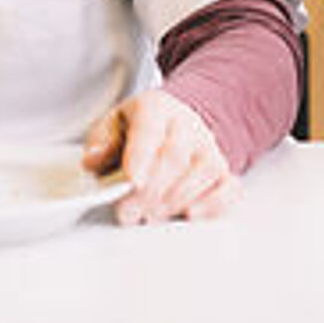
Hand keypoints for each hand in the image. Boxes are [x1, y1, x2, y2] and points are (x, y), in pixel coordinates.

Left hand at [84, 91, 235, 224]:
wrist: (172, 126)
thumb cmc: (138, 132)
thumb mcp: (111, 127)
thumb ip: (100, 142)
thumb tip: (94, 159)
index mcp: (155, 107)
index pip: (151, 128)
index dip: (141, 156)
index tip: (132, 181)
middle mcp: (188, 123)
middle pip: (176, 156)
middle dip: (150, 190)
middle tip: (128, 212)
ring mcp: (209, 147)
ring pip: (203, 172)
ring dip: (174, 201)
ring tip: (149, 215)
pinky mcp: (223, 171)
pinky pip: (229, 187)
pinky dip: (213, 204)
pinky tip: (191, 214)